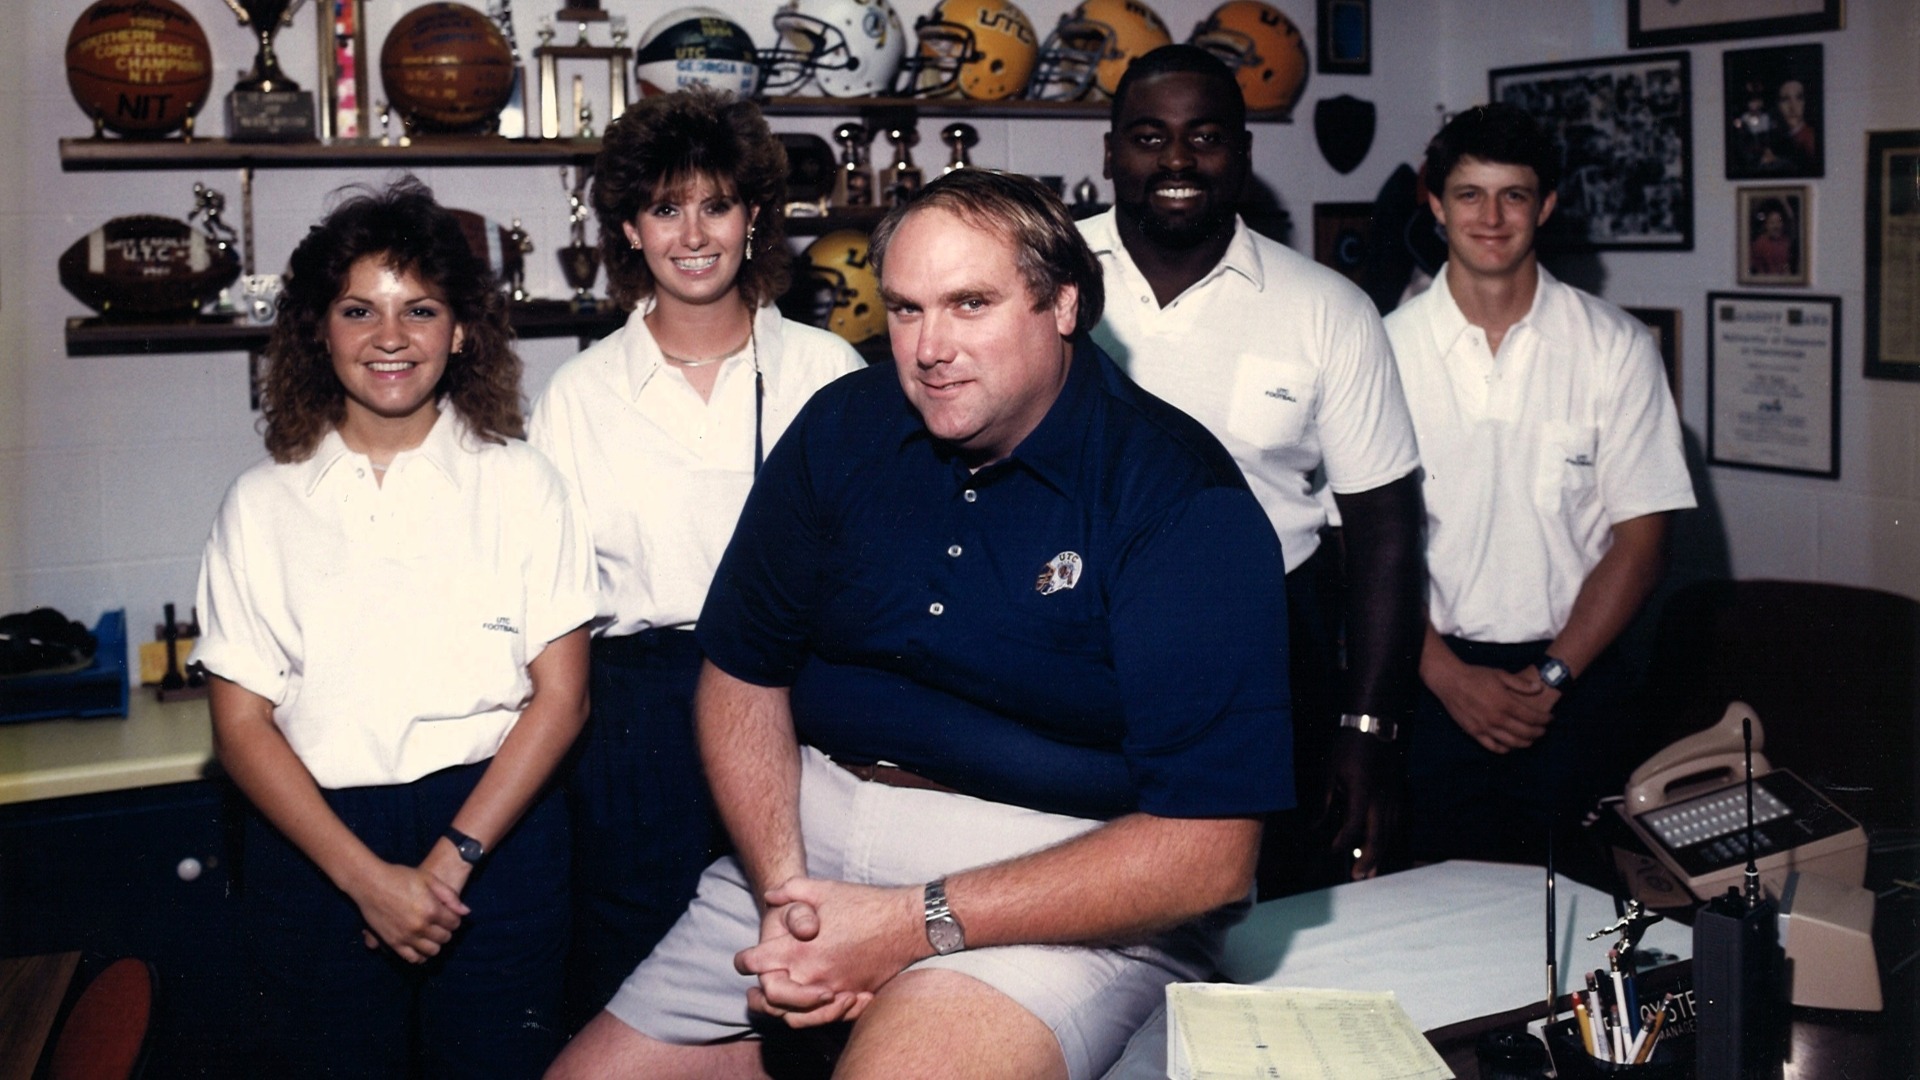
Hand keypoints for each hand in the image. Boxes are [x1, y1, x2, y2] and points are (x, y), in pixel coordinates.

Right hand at [345, 859, 469, 963]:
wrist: (370, 883)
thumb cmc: (401, 877)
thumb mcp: (429, 879)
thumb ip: (449, 896)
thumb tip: (465, 912)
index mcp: (431, 910)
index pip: (454, 923)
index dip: (454, 919)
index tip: (449, 915)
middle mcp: (420, 926)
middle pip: (444, 938)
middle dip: (446, 931)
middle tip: (441, 924)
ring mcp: (406, 937)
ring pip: (432, 951)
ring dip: (435, 944)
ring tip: (431, 934)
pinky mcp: (393, 943)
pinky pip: (412, 958)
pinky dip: (420, 956)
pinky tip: (421, 947)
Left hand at [734, 878, 919, 1027]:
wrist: (906, 923)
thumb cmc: (865, 904)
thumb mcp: (824, 888)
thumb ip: (791, 890)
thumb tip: (769, 897)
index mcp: (799, 948)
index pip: (755, 964)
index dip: (744, 960)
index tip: (746, 958)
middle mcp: (812, 974)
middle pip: (770, 998)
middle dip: (761, 991)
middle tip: (760, 984)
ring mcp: (833, 990)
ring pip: (794, 1015)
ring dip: (784, 1008)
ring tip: (782, 997)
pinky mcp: (851, 997)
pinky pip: (823, 1017)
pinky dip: (813, 1013)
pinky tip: (812, 1001)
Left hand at [1315, 729, 1402, 879]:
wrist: (1375, 726)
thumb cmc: (1348, 747)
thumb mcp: (1330, 772)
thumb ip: (1324, 802)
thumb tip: (1314, 827)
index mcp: (1362, 792)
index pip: (1353, 826)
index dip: (1342, 841)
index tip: (1332, 850)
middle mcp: (1381, 799)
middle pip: (1378, 836)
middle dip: (1369, 859)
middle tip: (1360, 878)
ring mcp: (1392, 797)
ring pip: (1389, 833)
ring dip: (1379, 853)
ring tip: (1371, 872)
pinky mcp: (1397, 795)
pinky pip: (1394, 823)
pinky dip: (1386, 839)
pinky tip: (1380, 848)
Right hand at [1427, 660, 1556, 753]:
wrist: (1450, 681)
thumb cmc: (1476, 675)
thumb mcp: (1500, 674)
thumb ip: (1520, 684)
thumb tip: (1539, 688)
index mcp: (1505, 703)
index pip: (1532, 717)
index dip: (1544, 719)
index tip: (1550, 719)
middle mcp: (1497, 718)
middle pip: (1525, 732)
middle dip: (1538, 732)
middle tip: (1543, 730)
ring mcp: (1485, 727)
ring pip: (1511, 742)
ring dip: (1525, 743)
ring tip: (1531, 740)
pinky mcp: (1474, 732)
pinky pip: (1493, 746)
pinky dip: (1505, 749)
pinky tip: (1510, 746)